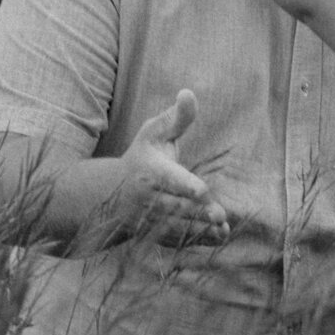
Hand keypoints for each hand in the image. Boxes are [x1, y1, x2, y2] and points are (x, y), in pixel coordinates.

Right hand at [116, 89, 229, 245]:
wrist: (111, 195)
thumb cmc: (142, 157)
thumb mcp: (154, 133)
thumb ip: (176, 118)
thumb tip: (189, 92)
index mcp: (151, 171)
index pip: (170, 179)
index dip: (186, 185)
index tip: (202, 190)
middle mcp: (150, 197)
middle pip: (176, 207)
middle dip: (197, 212)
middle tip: (219, 216)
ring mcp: (152, 219)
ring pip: (178, 228)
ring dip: (201, 230)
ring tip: (222, 229)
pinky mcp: (157, 235)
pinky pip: (177, 241)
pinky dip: (197, 241)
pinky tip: (219, 238)